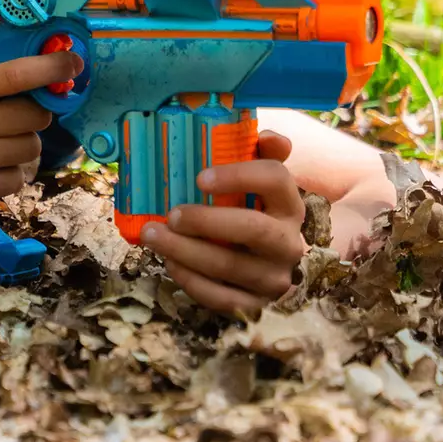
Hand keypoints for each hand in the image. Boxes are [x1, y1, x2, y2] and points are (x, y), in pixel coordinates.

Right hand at [0, 38, 80, 223]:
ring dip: (25, 141)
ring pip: (32, 146)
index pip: (18, 75)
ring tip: (3, 141)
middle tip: (16, 112)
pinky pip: (20, 176)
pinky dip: (14, 170)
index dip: (52, 68)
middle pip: (35, 113)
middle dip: (33, 110)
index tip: (74, 63)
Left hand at [140, 130, 305, 316]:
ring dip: (185, 251)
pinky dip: (192, 282)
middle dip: (206, 221)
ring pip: (230, 267)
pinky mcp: (257, 306)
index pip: (275, 180)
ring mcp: (275, 277)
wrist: (270, 266)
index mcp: (289, 203)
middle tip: (170, 214)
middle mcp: (289, 241)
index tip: (200, 177)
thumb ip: (263, 154)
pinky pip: (223, 299)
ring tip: (152, 236)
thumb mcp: (259, 184)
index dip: (238, 175)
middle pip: (252, 229)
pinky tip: (170, 264)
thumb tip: (268, 136)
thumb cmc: (253, 213)